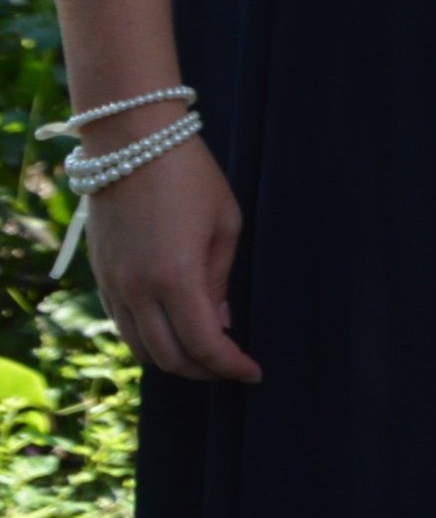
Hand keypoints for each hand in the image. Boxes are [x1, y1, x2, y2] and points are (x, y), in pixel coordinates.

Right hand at [89, 141, 259, 383]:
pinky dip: (149, 340)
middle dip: (204, 371)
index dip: (230, 366)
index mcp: (176, 278)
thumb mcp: (224, 224)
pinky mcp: (101, 278)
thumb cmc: (191, 177)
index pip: (203, 345)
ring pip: (141, 348)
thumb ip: (219, 280)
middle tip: (232, 368)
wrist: (132, 144)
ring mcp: (114, 287)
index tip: (253, 372)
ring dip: (174, 360)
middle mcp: (138, 292)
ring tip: (206, 355)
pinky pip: (123, 326)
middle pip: (169, 358)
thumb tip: (219, 324)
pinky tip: (173, 331)